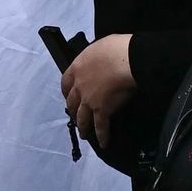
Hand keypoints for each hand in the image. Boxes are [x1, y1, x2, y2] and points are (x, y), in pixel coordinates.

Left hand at [61, 34, 135, 149]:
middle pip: (72, 102)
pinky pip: (100, 127)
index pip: (65, 81)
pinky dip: (101, 136)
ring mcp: (89, 100)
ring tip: (84, 134)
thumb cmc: (115, 48)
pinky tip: (103, 143)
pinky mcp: (101, 110)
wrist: (126, 60)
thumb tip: (97, 62)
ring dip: (82, 127)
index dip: (66, 90)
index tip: (68, 95)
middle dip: (73, 111)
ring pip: (81, 118)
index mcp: (77, 67)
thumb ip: (93, 60)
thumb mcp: (97, 48)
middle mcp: (79, 86)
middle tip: (75, 117)